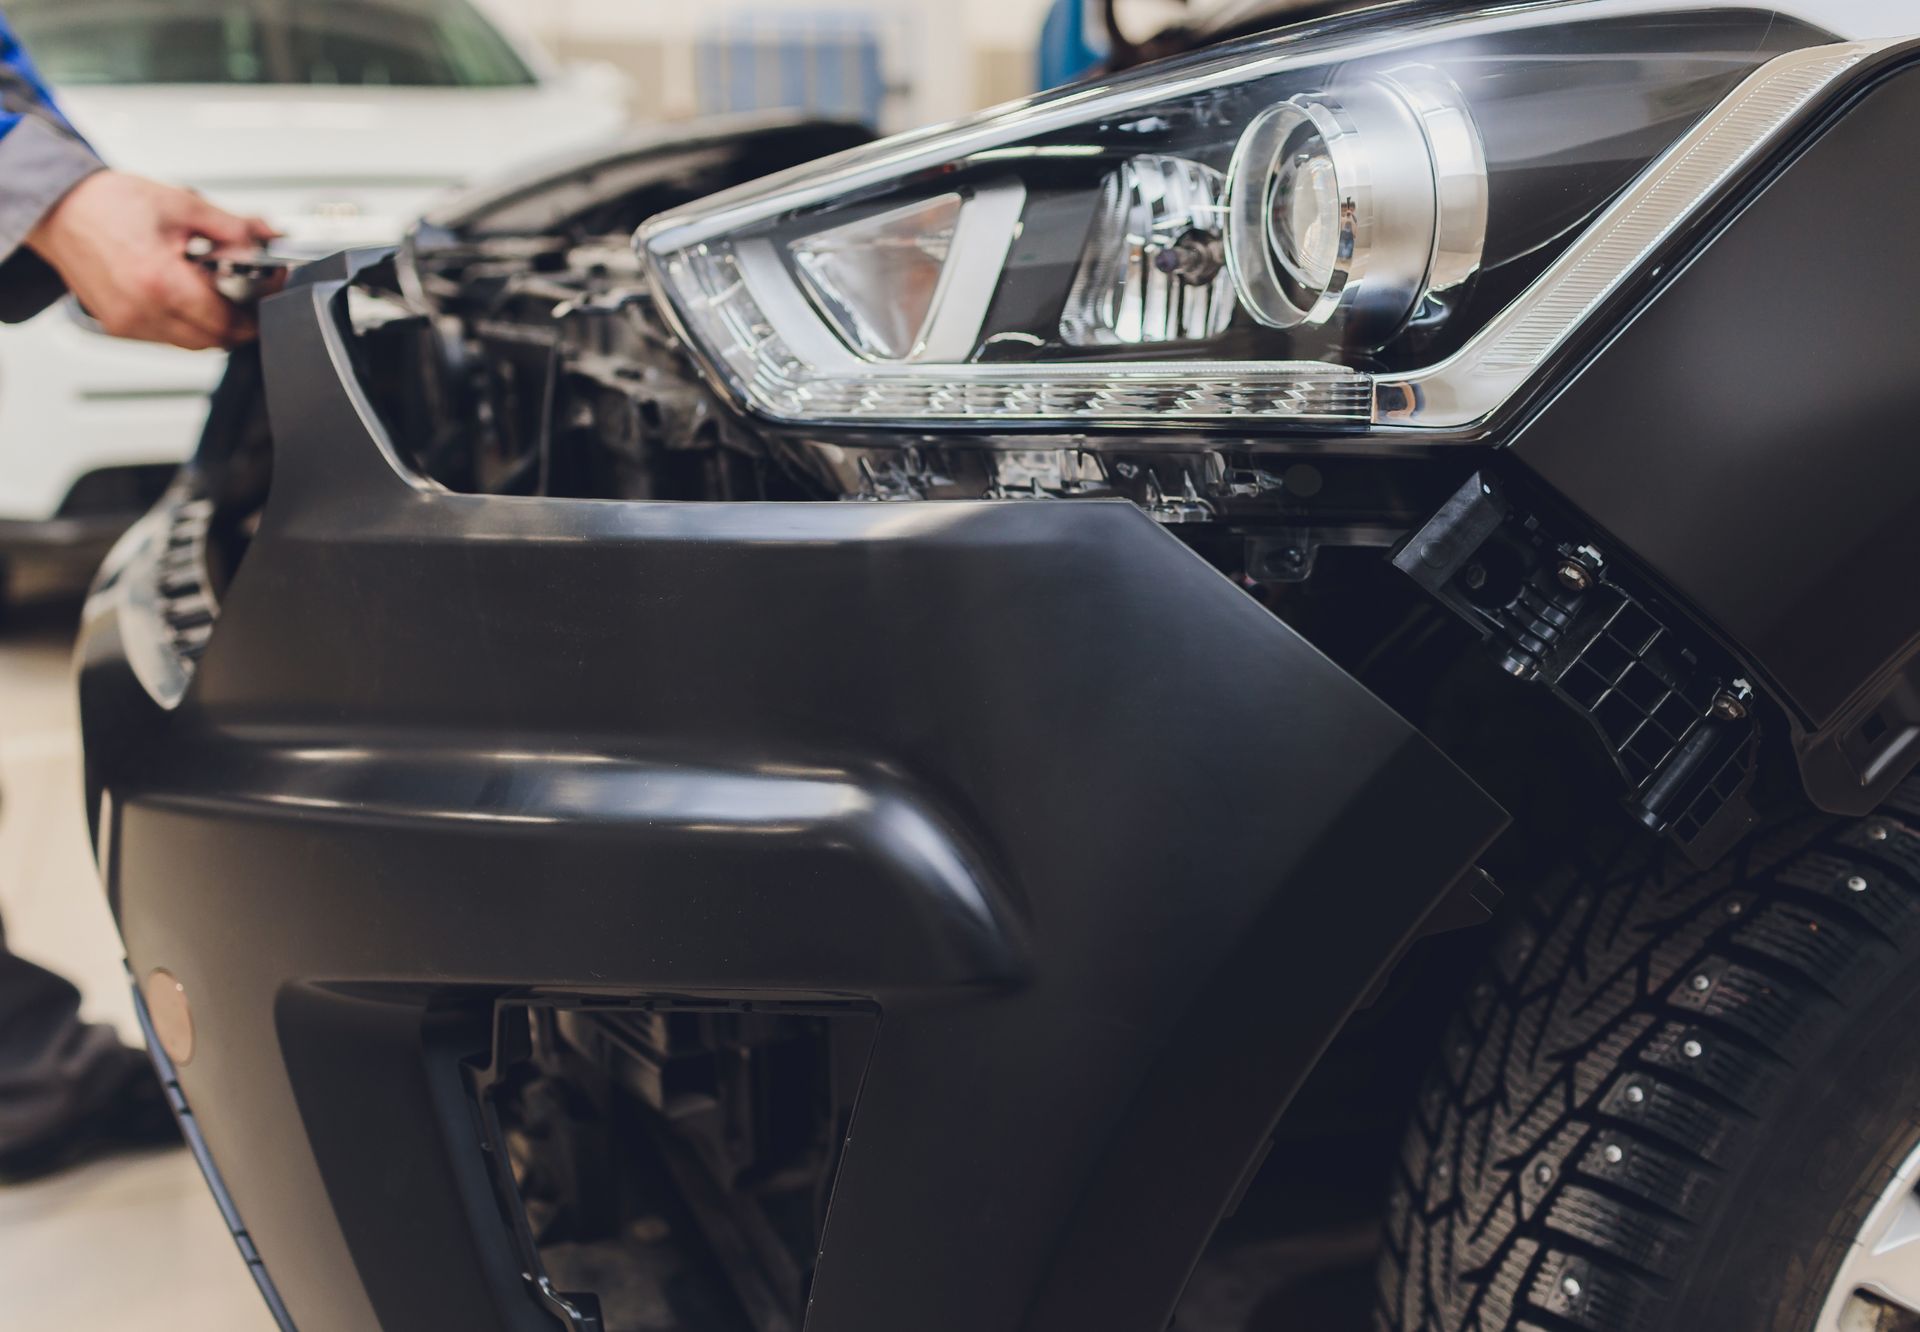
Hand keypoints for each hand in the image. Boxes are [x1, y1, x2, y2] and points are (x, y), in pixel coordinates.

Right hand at [26, 171, 278, 350]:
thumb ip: (232, 228)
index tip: (269, 293)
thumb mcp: (181, 205)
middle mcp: (141, 311)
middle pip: (214, 340)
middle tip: (249, 296)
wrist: (59, 209)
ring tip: (215, 292)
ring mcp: (127, 323)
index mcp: (160, 282)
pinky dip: (185, 324)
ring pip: (191, 343)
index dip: (257, 310)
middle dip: (239, 322)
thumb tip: (268, 236)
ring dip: (212, 325)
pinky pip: (166, 338)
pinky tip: (186, 296)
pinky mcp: (118, 327)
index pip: (228, 321)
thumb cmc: (108, 204)